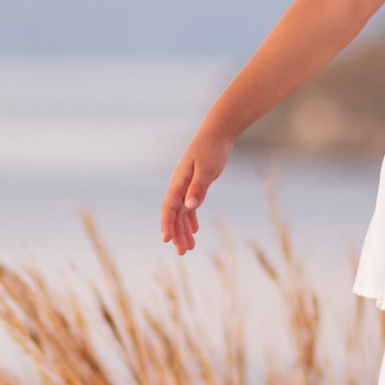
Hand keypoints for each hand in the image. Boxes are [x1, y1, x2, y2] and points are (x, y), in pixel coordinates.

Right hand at [160, 131, 231, 255]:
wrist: (217, 132)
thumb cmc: (211, 148)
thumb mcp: (207, 169)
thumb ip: (198, 188)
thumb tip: (189, 207)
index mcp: (179, 182)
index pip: (169, 207)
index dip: (167, 224)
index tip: (167, 240)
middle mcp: (179, 185)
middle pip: (174, 214)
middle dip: (177, 233)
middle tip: (182, 252)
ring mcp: (186, 185)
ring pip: (182, 212)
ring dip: (184, 230)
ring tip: (189, 248)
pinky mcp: (195, 184)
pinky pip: (189, 206)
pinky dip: (191, 219)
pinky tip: (194, 231)